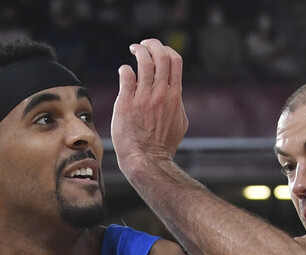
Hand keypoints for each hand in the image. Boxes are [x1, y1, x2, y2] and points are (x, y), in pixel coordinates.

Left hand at [111, 38, 188, 174]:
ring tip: (134, 49)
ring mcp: (143, 97)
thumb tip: (176, 95)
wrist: (146, 159)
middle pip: (161, 56)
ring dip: (138, 50)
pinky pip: (126, 75)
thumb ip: (178, 105)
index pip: (175, 61)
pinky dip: (125, 68)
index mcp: (174, 96)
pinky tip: (124, 72)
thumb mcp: (181, 123)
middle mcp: (160, 94)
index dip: (167, 50)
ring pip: (144, 61)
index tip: (159, 51)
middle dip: (152, 44)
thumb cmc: (163, 145)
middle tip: (144, 45)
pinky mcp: (126, 103)